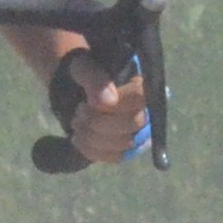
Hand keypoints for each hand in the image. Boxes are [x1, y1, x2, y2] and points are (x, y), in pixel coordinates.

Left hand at [49, 50, 148, 166]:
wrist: (73, 89)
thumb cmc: (83, 73)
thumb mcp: (82, 66)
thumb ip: (94, 78)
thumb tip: (109, 100)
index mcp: (143, 82)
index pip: (141, 97)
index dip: (115, 104)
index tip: (89, 102)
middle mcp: (150, 108)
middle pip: (134, 123)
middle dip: (99, 121)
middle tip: (79, 111)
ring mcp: (142, 132)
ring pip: (124, 143)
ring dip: (92, 136)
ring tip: (77, 123)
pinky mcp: (129, 149)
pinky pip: (116, 157)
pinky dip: (92, 150)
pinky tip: (78, 138)